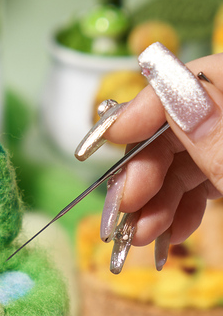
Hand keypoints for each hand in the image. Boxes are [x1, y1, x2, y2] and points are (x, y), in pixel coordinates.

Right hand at [102, 44, 222, 252]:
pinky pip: (195, 188)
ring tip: (139, 235)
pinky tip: (165, 234)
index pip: (193, 81)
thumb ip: (216, 135)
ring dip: (152, 203)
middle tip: (121, 205)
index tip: (104, 140)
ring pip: (180, 165)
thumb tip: (168, 90)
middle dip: (143, 172)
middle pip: (177, 129)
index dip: (145, 107)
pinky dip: (174, 212)